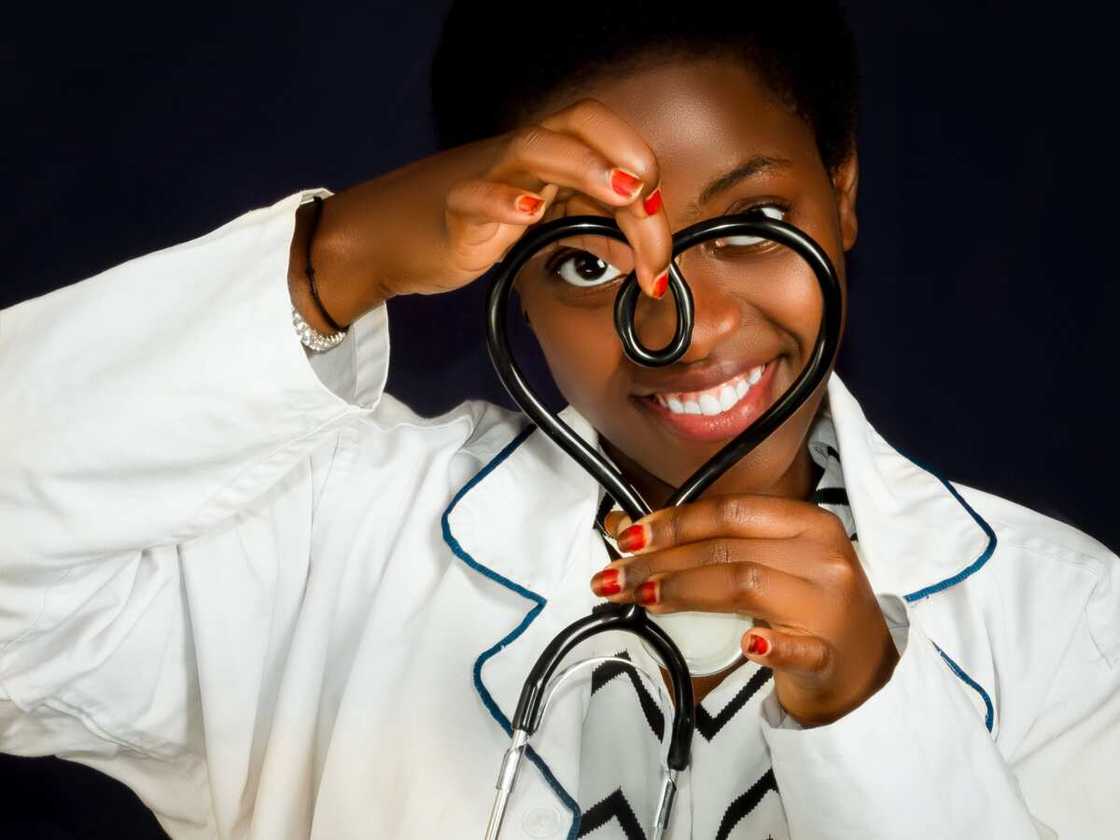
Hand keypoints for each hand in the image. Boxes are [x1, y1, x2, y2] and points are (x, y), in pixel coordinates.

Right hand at [291, 97, 673, 327]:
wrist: (389, 239)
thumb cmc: (471, 226)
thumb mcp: (545, 228)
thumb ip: (596, 235)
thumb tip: (647, 263)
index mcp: (550, 157)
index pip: (609, 142)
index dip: (643, 170)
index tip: (660, 230)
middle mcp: (523, 158)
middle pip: (580, 126)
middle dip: (625, 156)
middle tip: (649, 204)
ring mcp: (487, 178)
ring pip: (534, 148)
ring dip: (584, 165)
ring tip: (620, 193)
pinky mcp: (455, 210)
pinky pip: (475, 196)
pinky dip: (503, 201)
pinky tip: (528, 215)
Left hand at [592, 496, 899, 726]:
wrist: (862, 666)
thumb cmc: (804, 604)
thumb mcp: (767, 562)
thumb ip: (710, 544)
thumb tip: (624, 529)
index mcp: (807, 524)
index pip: (731, 512)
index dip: (675, 522)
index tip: (628, 537)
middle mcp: (822, 557)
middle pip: (728, 549)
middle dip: (662, 561)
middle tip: (614, 577)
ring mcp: (829, 607)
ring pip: (747, 586)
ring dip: (685, 591)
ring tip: (643, 599)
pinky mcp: (830, 656)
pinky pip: (799, 648)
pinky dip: (771, 646)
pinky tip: (747, 645)